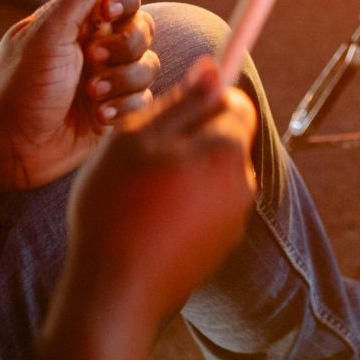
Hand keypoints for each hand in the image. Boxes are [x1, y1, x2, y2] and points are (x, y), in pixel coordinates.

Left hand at [0, 0, 157, 192]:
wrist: (12, 146)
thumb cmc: (20, 87)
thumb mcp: (46, 37)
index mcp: (78, 22)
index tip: (107, 11)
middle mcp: (97, 46)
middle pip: (142, 28)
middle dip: (123, 47)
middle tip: (91, 60)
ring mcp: (108, 78)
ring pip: (147, 64)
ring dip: (121, 80)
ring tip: (91, 95)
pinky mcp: (116, 109)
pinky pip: (143, 98)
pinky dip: (123, 107)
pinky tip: (98, 116)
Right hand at [65, 59, 257, 323]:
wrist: (116, 293)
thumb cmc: (118, 206)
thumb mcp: (137, 139)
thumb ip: (181, 101)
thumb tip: (215, 67)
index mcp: (228, 151)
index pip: (235, 102)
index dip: (203, 100)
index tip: (170, 112)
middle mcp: (244, 185)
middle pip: (224, 140)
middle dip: (191, 139)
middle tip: (143, 155)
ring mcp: (234, 221)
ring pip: (212, 175)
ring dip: (184, 173)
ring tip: (139, 192)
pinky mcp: (219, 249)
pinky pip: (205, 208)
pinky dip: (182, 206)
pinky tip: (146, 221)